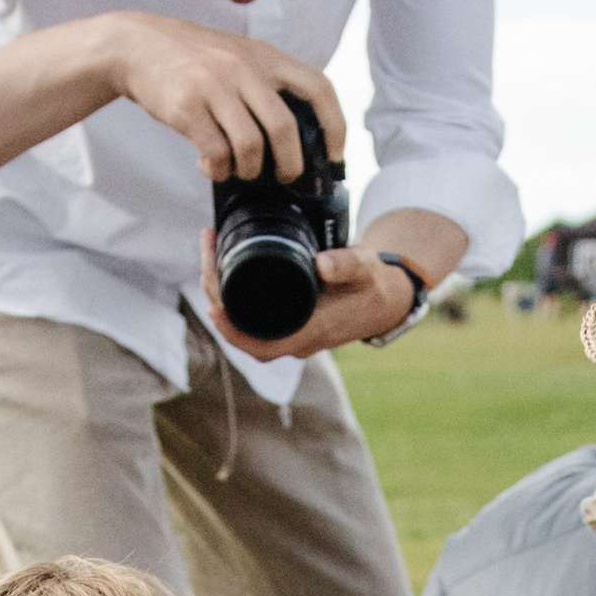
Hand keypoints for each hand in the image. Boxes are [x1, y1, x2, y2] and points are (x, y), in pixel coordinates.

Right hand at [106, 15, 344, 183]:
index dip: (335, 125)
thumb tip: (294, 138)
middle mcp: (244, 69)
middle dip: (291, 164)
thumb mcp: (237, 56)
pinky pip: (216, 153)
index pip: (318, 87)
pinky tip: (211, 166)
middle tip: (285, 176)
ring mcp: (215, 86)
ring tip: (239, 170)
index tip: (336, 154)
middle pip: (285, 127)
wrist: (137, 46)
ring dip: (250, 170)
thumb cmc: (193, 60)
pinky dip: (218, 169)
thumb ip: (265, 86)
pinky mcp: (187, 106)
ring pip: (251, 146)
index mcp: (265, 57)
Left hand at [201, 233, 419, 366]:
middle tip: (208, 252)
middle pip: (242, 334)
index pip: (259, 344)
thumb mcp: (364, 269)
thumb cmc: (374, 285)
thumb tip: (321, 263)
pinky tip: (224, 270)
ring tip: (211, 253)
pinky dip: (235, 298)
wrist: (387, 298)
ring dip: (222, 296)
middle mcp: (296, 339)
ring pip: (245, 326)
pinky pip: (253, 319)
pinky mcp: (288, 323)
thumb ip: (346, 265)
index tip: (213, 304)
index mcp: (310, 332)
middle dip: (217, 298)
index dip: (231, 329)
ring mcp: (291, 333)